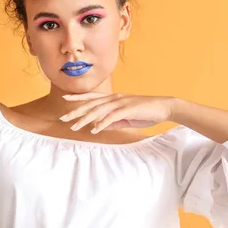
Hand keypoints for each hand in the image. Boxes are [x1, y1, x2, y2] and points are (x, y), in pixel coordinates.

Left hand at [58, 92, 176, 134]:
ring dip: (85, 119)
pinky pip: (112, 117)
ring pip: (98, 110)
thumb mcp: (126, 118)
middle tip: (62, 118)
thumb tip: (99, 126)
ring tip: (74, 127)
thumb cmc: (146, 112)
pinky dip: (102, 123)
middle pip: (91, 104)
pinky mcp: (128, 109)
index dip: (78, 98)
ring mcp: (121, 103)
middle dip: (76, 111)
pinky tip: (94, 130)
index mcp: (114, 98)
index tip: (65, 99)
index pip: (92, 97)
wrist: (164, 107)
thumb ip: (113, 121)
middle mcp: (115, 98)